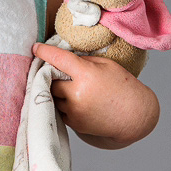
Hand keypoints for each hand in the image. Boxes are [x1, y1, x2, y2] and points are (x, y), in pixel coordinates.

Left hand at [31, 44, 159, 147]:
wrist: (134, 117)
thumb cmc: (123, 88)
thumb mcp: (107, 65)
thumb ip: (83, 61)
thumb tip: (62, 59)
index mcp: (86, 75)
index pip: (59, 59)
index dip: (44, 52)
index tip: (36, 48)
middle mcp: (77, 94)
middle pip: (50, 79)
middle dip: (51, 74)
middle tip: (58, 71)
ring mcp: (74, 110)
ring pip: (53, 95)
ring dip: (57, 90)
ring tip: (72, 87)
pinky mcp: (74, 123)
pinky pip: (59, 108)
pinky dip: (63, 103)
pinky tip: (77, 100)